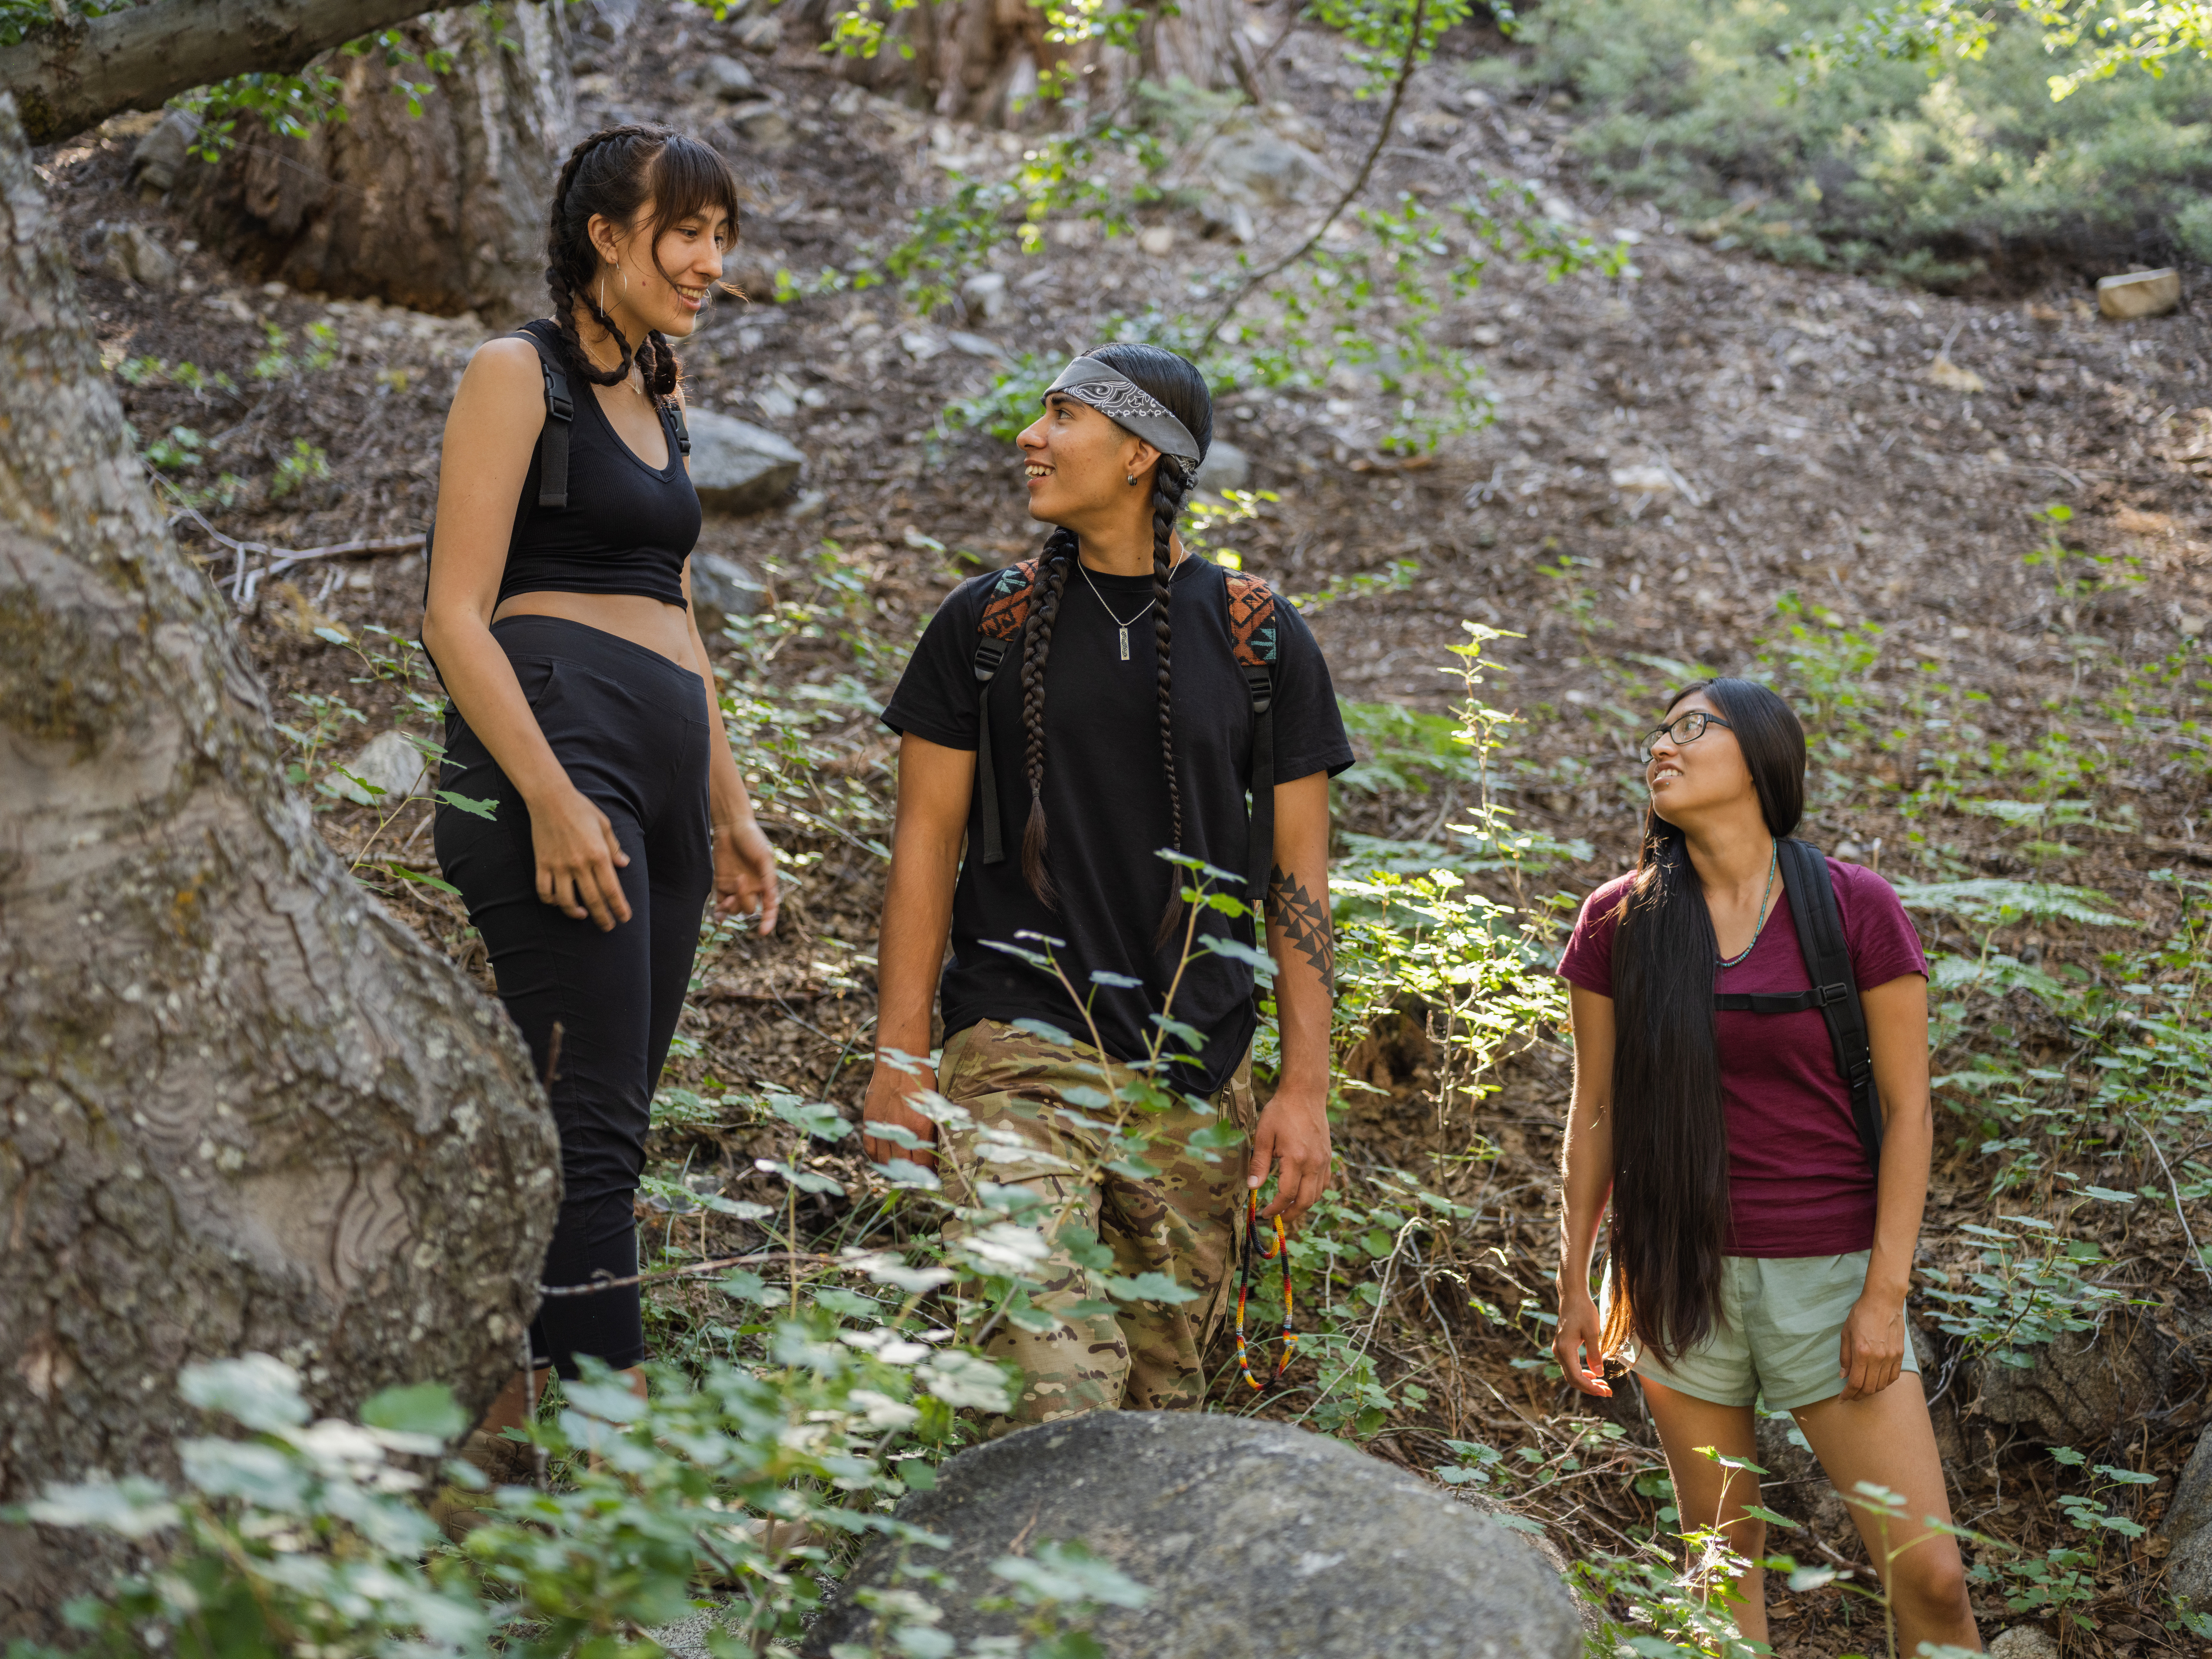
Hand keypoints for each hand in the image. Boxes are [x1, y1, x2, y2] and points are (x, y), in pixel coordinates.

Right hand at [529, 784, 630, 929]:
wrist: (550, 798)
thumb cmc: (581, 809)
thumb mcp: (605, 825)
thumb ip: (614, 847)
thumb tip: (623, 864)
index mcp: (598, 854)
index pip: (612, 889)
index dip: (619, 907)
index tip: (624, 918)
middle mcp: (579, 864)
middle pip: (592, 899)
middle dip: (602, 917)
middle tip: (608, 926)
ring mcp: (558, 865)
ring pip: (566, 900)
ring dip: (575, 912)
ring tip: (583, 915)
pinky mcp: (542, 863)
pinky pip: (544, 890)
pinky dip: (551, 900)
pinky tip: (558, 902)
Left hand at [712, 817, 779, 933]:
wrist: (731, 825)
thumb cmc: (752, 839)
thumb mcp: (764, 858)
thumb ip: (768, 878)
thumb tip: (771, 900)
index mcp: (765, 884)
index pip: (770, 908)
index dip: (768, 921)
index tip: (762, 932)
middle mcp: (752, 888)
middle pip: (749, 908)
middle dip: (744, 900)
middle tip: (740, 881)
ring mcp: (735, 888)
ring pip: (735, 909)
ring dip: (731, 907)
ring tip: (727, 897)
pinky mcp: (721, 884)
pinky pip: (720, 904)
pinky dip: (719, 912)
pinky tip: (717, 914)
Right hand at [860, 1055, 938, 1171]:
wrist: (896, 1062)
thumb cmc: (920, 1082)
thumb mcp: (933, 1106)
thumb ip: (933, 1132)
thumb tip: (935, 1157)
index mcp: (920, 1127)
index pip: (923, 1164)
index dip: (928, 1175)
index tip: (932, 1179)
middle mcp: (900, 1130)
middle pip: (903, 1167)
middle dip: (912, 1176)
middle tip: (917, 1178)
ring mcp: (883, 1127)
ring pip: (885, 1161)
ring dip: (894, 1170)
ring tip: (902, 1171)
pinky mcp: (870, 1122)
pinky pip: (871, 1149)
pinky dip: (877, 1158)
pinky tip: (885, 1160)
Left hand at [1249, 1085, 1329, 1231]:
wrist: (1305, 1094)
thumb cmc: (1281, 1111)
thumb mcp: (1264, 1135)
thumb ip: (1259, 1163)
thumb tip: (1252, 1187)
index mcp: (1296, 1158)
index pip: (1287, 1194)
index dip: (1275, 1208)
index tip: (1263, 1213)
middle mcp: (1314, 1163)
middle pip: (1306, 1201)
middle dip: (1290, 1214)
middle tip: (1276, 1218)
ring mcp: (1324, 1161)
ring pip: (1317, 1194)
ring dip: (1302, 1206)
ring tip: (1287, 1209)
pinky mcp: (1327, 1157)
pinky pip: (1324, 1183)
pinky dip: (1313, 1193)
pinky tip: (1301, 1193)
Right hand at [1553, 1292, 1612, 1397]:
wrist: (1572, 1296)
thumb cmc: (1583, 1311)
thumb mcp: (1592, 1331)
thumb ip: (1594, 1354)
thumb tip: (1599, 1374)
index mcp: (1565, 1349)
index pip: (1576, 1377)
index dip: (1590, 1388)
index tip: (1605, 1392)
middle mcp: (1559, 1351)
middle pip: (1572, 1379)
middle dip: (1589, 1388)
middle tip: (1608, 1392)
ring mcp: (1559, 1349)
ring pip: (1571, 1373)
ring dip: (1587, 1382)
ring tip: (1603, 1386)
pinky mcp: (1563, 1347)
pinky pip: (1571, 1366)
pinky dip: (1582, 1373)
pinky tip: (1593, 1374)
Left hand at [1838, 1290, 1906, 1399]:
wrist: (1884, 1301)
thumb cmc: (1861, 1314)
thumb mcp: (1846, 1333)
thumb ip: (1845, 1357)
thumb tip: (1843, 1376)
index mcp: (1862, 1352)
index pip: (1855, 1383)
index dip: (1848, 1394)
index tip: (1842, 1399)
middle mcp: (1878, 1358)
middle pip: (1869, 1388)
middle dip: (1858, 1396)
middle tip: (1851, 1396)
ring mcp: (1891, 1357)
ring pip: (1882, 1385)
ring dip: (1871, 1391)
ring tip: (1862, 1391)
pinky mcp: (1900, 1354)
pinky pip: (1893, 1377)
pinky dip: (1884, 1384)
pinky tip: (1877, 1383)